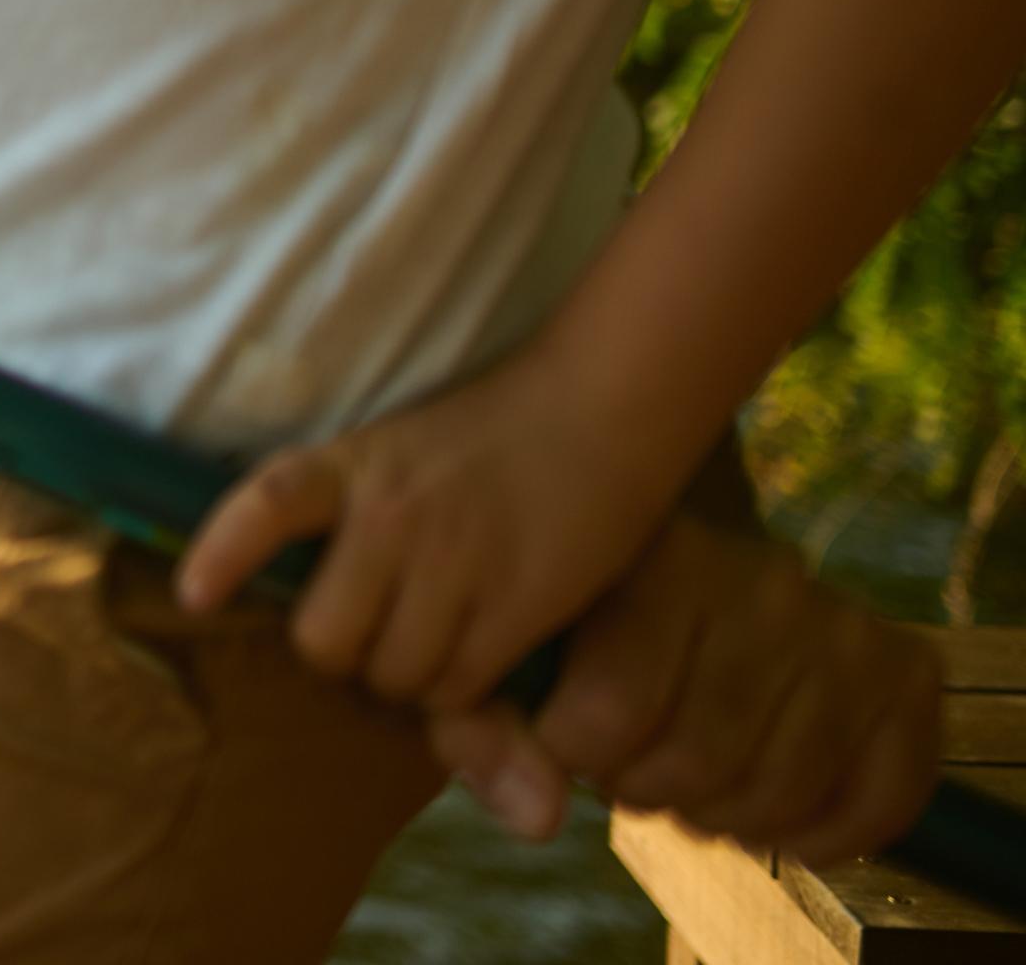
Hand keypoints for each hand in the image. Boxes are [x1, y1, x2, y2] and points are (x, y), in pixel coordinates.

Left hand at [175, 347, 688, 723]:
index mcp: (352, 464)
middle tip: (376, 631)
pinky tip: (481, 648)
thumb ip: (347, 510)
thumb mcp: (394, 449)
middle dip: (346, 653)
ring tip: (437, 634)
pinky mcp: (516, 603)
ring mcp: (452, 561)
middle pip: (324, 639)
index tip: (194, 596)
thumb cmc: (485, 439)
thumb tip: (304, 599)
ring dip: (409, 676)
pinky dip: (462, 687)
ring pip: (393, 675)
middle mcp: (391, 515)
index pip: (267, 502)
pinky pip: (458, 686)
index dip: (223, 551)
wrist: (598, 412)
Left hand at [423, 512, 941, 860]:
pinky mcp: (904, 671)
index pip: (610, 712)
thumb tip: (539, 816)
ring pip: (776, 792)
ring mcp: (840, 624)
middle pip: (697, 762)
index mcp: (654, 553)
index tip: (568, 737)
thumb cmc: (570, 621)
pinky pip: (878, 799)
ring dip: (721, 814)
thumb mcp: (499, 650)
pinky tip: (768, 812)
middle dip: (646, 789)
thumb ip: (482, 726)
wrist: (671, 576)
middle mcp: (761, 578)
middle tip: (633, 765)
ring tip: (691, 781)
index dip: (578, 755)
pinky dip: (820, 834)